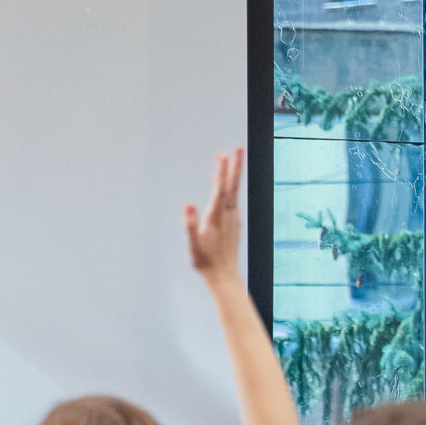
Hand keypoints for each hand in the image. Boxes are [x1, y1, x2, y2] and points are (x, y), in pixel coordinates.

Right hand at [183, 148, 245, 280]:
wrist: (224, 276)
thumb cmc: (205, 261)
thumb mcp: (193, 245)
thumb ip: (190, 225)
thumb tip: (188, 205)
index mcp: (217, 217)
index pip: (220, 190)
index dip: (222, 172)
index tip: (223, 156)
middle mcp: (228, 215)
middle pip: (232, 186)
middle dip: (234, 167)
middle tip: (237, 148)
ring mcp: (233, 218)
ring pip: (233, 192)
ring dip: (230, 174)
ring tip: (224, 158)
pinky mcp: (233, 222)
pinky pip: (231, 200)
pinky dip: (226, 187)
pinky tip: (217, 182)